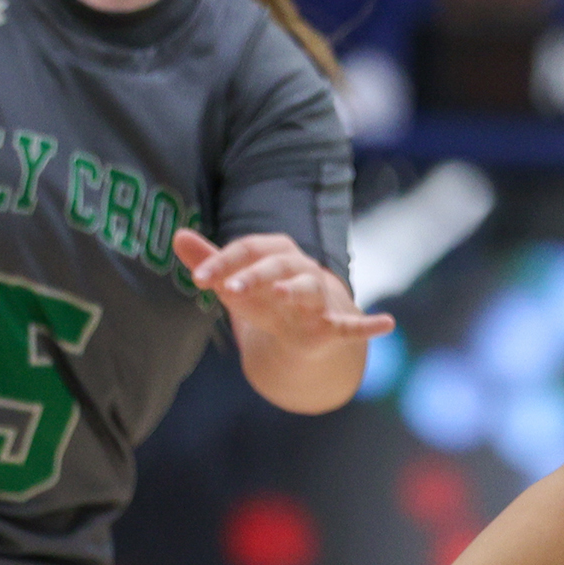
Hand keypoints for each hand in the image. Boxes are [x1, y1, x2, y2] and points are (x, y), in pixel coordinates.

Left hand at [175, 229, 390, 347]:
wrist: (305, 330)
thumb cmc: (266, 301)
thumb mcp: (236, 283)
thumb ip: (209, 261)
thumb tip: (176, 234)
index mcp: (275, 254)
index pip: (249, 249)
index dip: (222, 262)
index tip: (196, 279)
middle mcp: (300, 270)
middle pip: (278, 266)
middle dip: (255, 276)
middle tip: (229, 289)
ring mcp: (319, 297)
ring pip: (309, 289)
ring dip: (296, 291)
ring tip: (281, 294)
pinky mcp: (334, 325)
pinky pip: (354, 325)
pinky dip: (370, 325)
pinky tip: (387, 323)